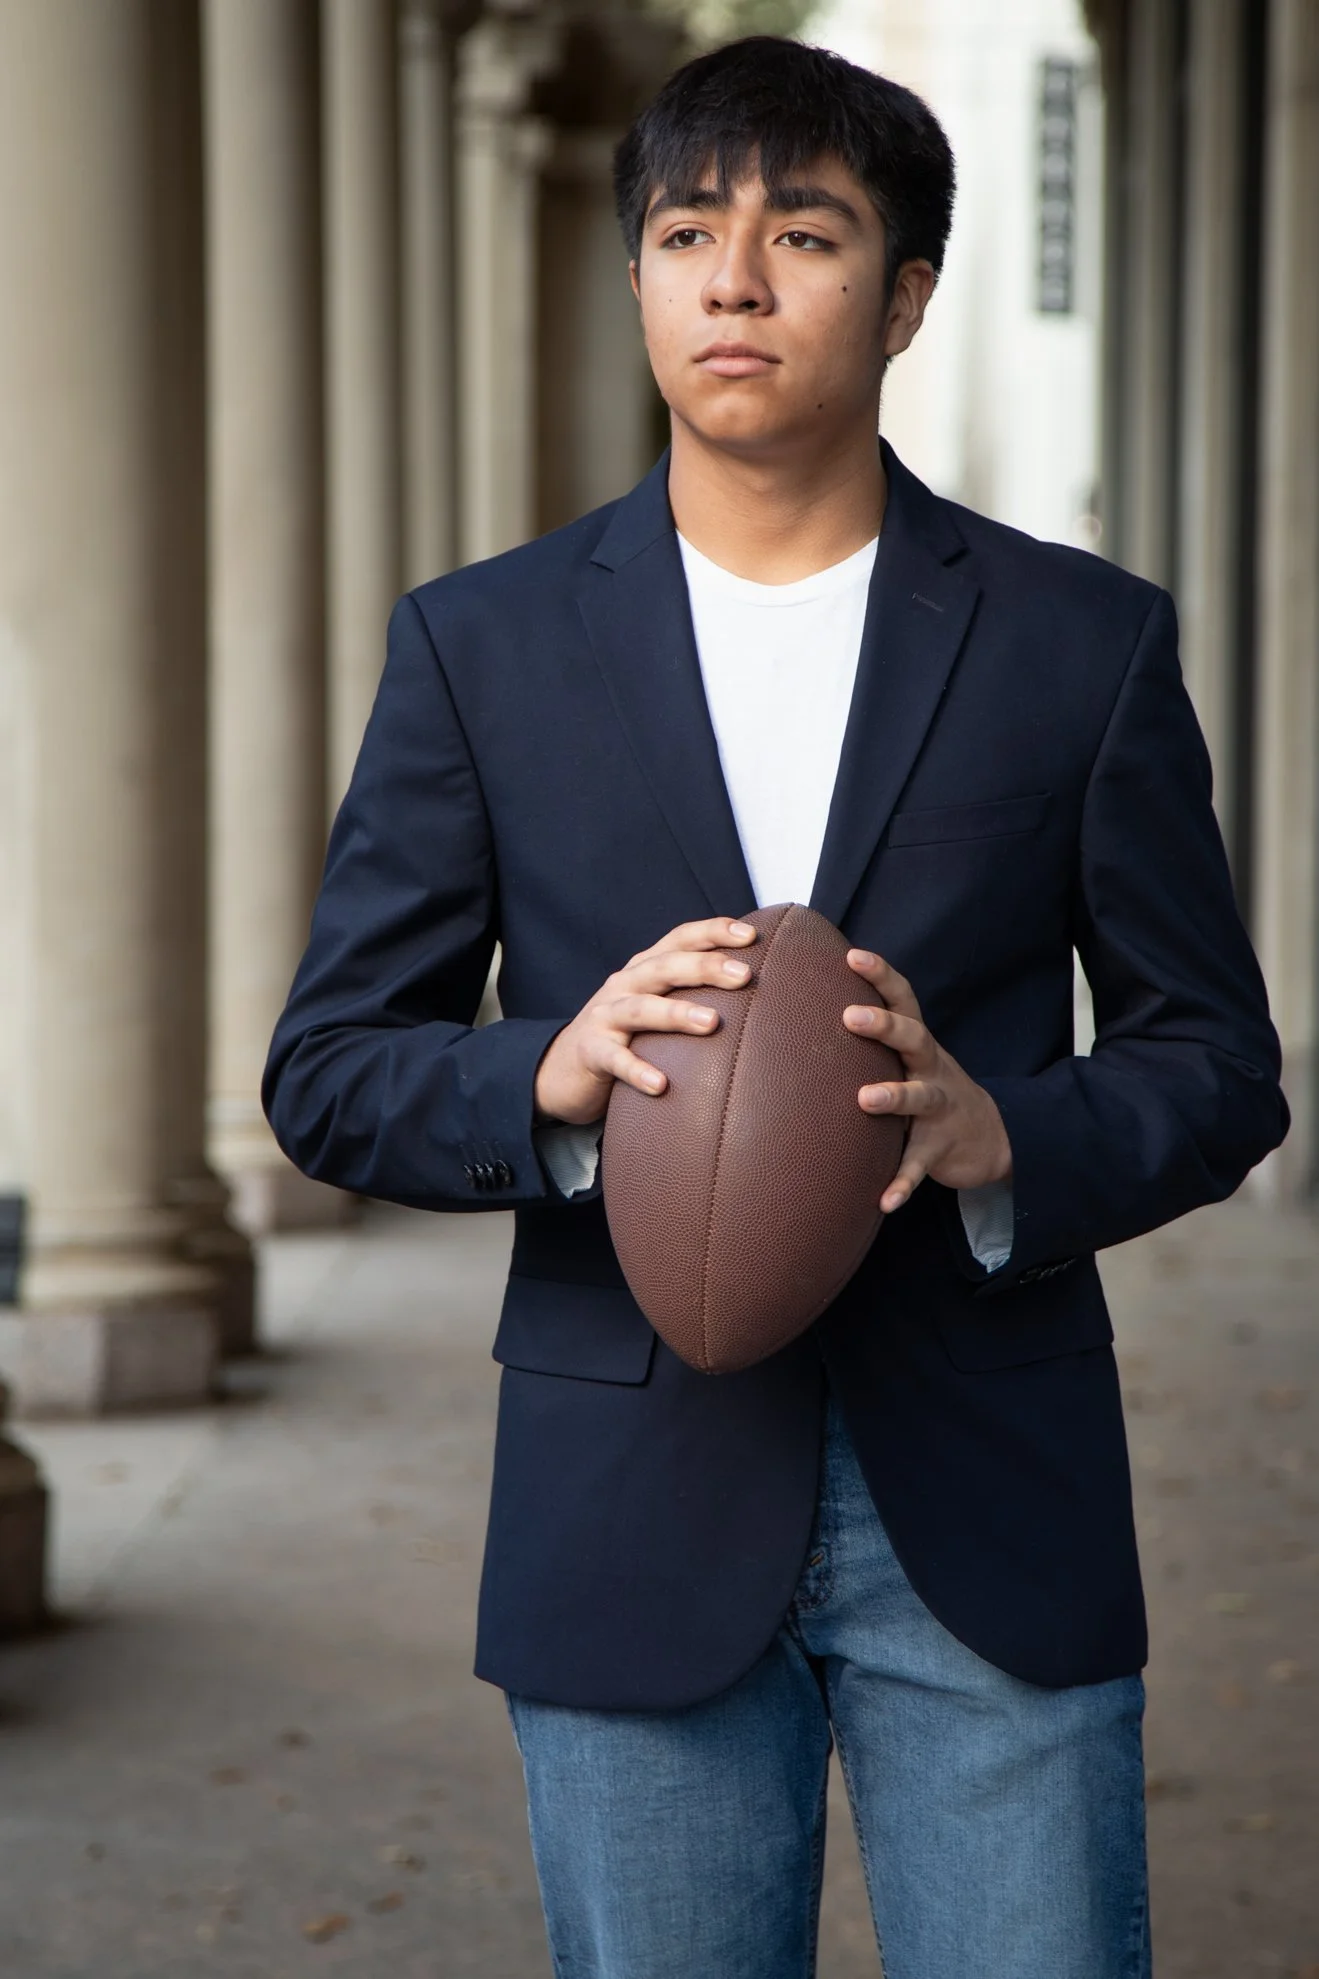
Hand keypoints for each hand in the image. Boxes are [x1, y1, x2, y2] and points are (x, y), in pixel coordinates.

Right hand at [534, 916, 757, 1126]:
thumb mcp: (654, 1004)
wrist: (561, 1067)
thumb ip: (689, 993)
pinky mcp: (591, 1052)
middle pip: (665, 967)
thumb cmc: (625, 1034)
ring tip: (711, 1023)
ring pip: (641, 1009)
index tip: (752, 935)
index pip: (680, 939)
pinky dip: (637, 1070)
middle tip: (744, 974)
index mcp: (645, 969)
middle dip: (705, 967)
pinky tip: (661, 1085)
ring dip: (676, 1014)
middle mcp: (625, 985)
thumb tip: (754, 989)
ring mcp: (605, 1017)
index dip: (713, 932)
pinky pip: (615, 1060)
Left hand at [843, 951, 1011, 1213]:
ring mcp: (941, 1108)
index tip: (851, 955)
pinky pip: (920, 1164)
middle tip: (850, 1016)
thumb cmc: (930, 1087)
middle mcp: (932, 1068)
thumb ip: (874, 1038)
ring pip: (919, 1097)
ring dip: (894, 1097)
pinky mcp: (942, 1147)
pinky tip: (884, 1200)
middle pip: (913, 1038)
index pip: (903, 999)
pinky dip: (903, 1181)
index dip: (881, 975)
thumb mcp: (910, 1059)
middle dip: (885, 1026)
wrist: (992, 1137)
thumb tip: (806, 1004)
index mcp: (919, 1043)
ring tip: (865, 1100)